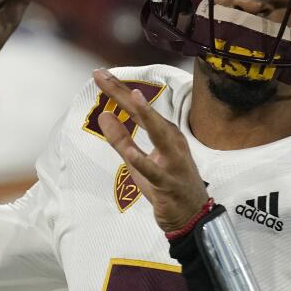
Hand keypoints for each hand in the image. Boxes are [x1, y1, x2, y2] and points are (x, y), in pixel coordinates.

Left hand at [93, 69, 209, 233]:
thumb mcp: (137, 161)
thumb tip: (104, 115)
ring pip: (159, 135)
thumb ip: (121, 138)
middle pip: (146, 113)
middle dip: (125, 93)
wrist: (192, 216)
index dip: (118, 90)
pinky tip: (130, 153)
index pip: (137, 108)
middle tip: (103, 76)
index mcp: (164, 133)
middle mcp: (171, 141)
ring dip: (147, 115)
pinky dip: (144, 161)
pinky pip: (155, 171)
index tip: (99, 74)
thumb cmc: (166, 185)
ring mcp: (172, 160)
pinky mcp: (169, 182)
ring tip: (133, 98)